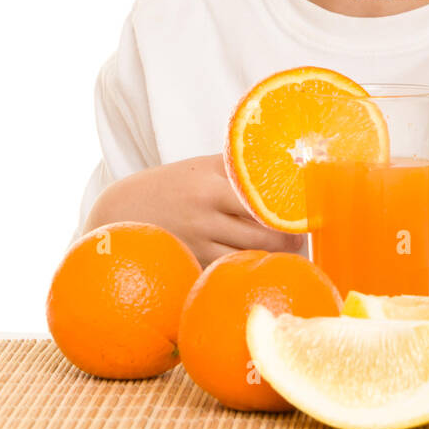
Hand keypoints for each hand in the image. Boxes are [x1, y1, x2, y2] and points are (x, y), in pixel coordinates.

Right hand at [84, 154, 305, 267]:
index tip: (310, 212)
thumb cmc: (169, 185)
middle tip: (303, 238)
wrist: (119, 211)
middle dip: (289, 240)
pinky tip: (259, 264)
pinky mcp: (191, 263)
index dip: (290, 210)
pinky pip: (228, 268)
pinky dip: (247, 267)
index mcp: (210, 185)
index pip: (262, 199)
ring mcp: (197, 242)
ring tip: (289, 252)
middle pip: (262, 234)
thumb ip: (236, 166)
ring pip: (249, 255)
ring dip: (274, 256)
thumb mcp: (199, 167)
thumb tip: (284, 159)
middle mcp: (204, 215)